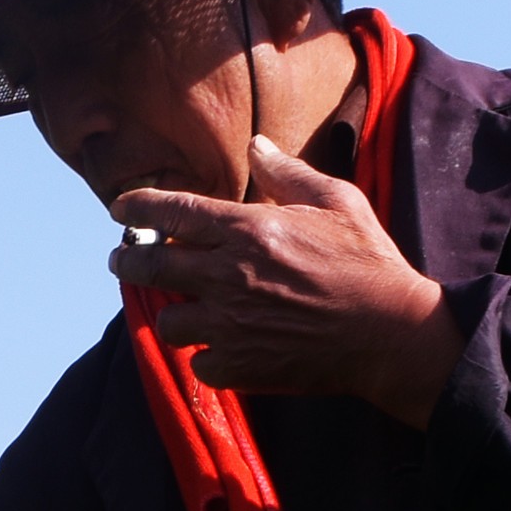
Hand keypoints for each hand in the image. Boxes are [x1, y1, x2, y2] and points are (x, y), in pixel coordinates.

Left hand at [107, 133, 464, 426]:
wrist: (390, 333)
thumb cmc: (367, 262)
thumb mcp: (336, 200)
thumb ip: (287, 173)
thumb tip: (256, 145)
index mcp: (249, 229)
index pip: (172, 212)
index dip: (138, 208)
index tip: (120, 209)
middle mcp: (230, 276)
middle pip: (152, 267)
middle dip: (128, 260)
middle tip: (123, 259)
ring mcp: (231, 325)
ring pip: (168, 321)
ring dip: (172, 313)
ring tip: (182, 309)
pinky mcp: (241, 366)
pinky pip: (198, 362)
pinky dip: (204, 355)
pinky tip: (220, 347)